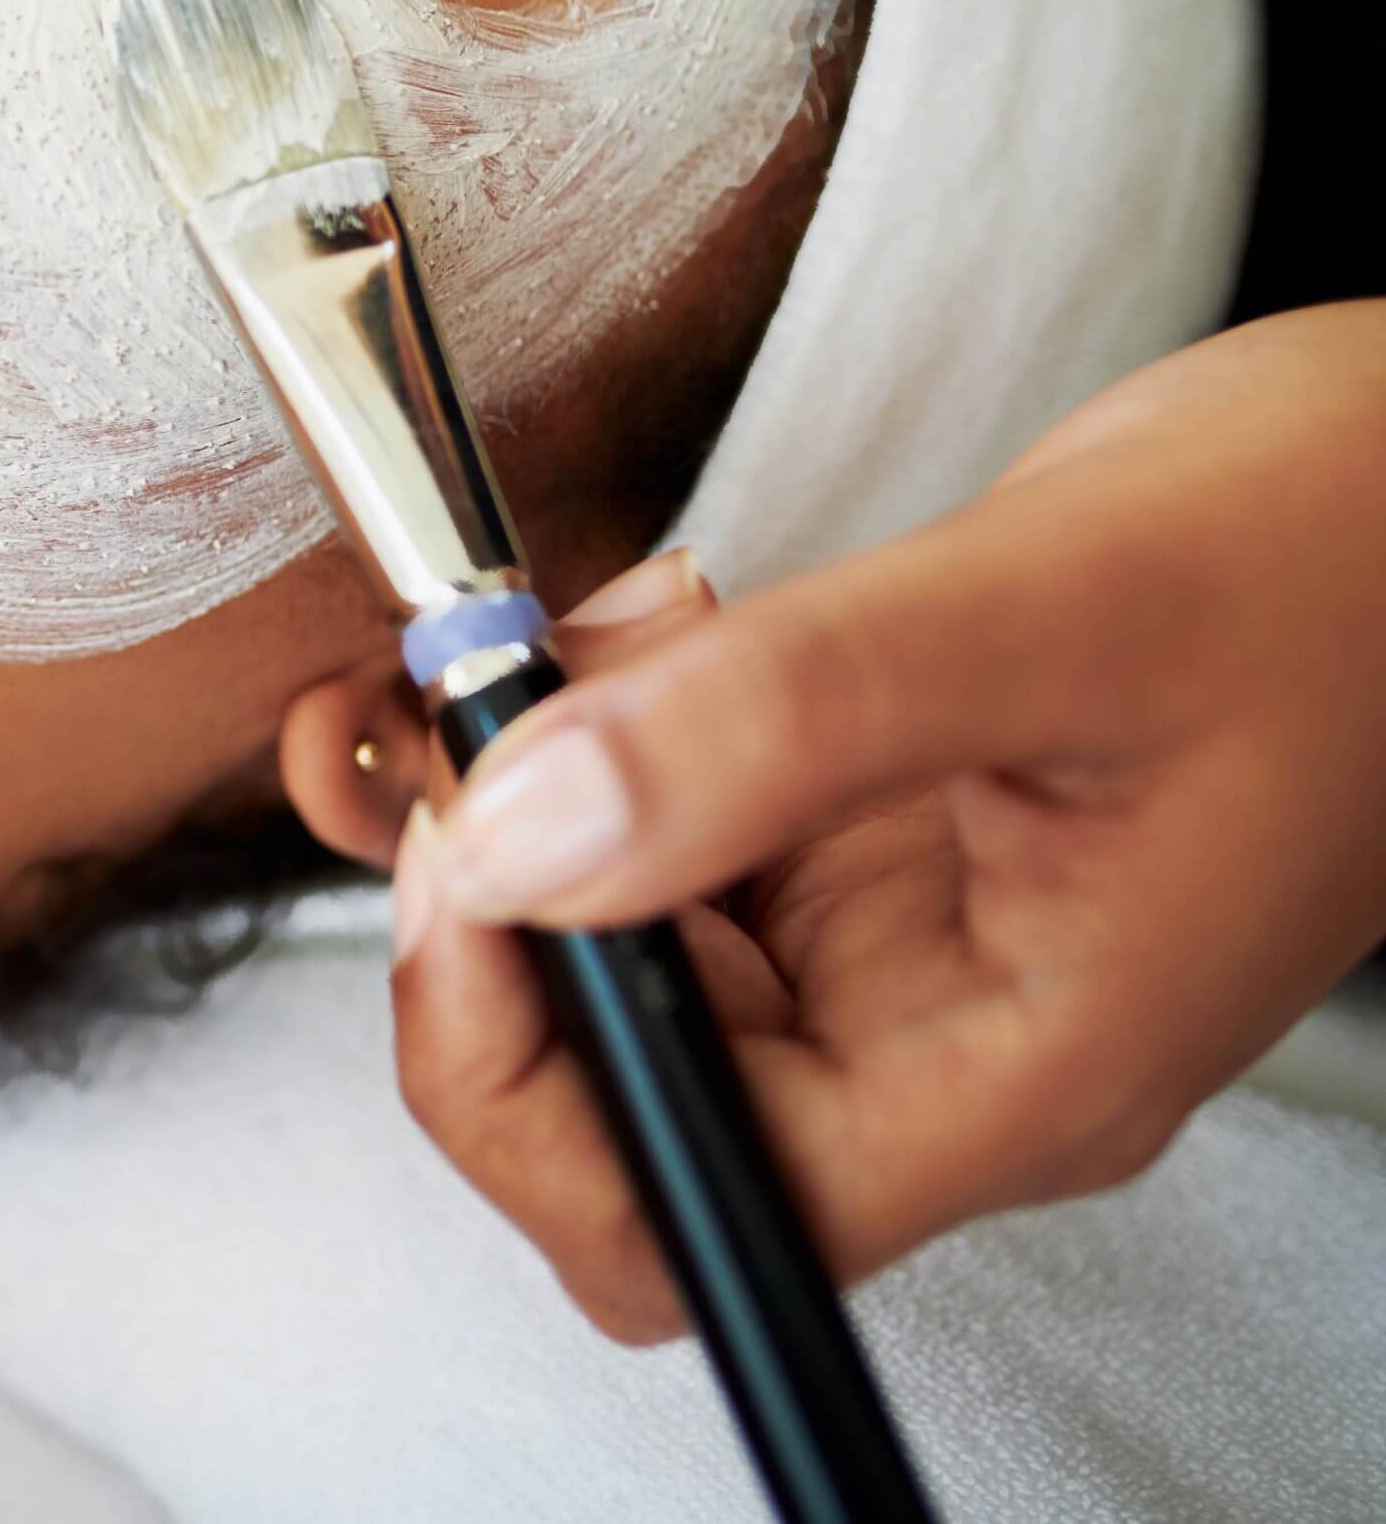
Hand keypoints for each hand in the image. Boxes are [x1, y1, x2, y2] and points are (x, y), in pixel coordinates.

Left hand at [389, 304, 1385, 1342]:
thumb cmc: (1329, 551)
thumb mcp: (1050, 613)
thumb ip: (779, 728)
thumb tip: (519, 831)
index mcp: (1014, 1070)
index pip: (695, 1212)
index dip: (521, 1081)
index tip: (464, 862)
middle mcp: (943, 1033)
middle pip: (624, 1108)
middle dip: (500, 925)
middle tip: (478, 728)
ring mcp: (903, 933)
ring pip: (628, 954)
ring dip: (537, 808)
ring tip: (567, 642)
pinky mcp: (872, 830)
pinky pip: (671, 830)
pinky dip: (600, 738)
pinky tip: (631, 634)